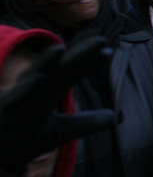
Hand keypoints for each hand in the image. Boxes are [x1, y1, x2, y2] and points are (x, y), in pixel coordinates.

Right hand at [0, 37, 116, 176]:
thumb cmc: (26, 136)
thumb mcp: (61, 131)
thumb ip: (88, 123)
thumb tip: (117, 117)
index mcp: (52, 89)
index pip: (75, 70)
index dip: (91, 62)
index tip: (109, 52)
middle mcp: (37, 88)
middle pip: (60, 67)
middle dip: (78, 54)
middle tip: (100, 40)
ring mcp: (19, 97)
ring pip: (34, 76)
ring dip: (46, 62)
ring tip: (61, 49)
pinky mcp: (4, 110)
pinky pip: (15, 98)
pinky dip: (26, 88)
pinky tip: (39, 79)